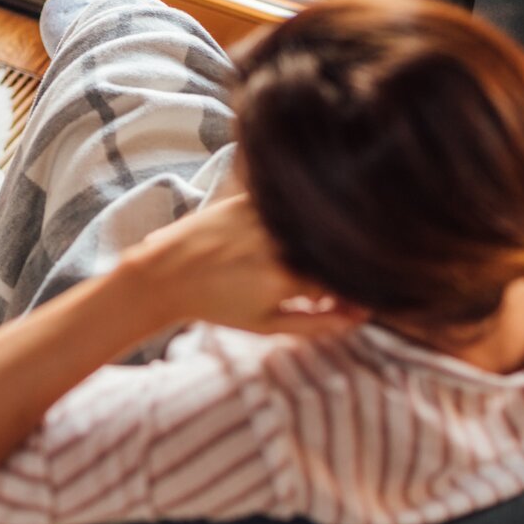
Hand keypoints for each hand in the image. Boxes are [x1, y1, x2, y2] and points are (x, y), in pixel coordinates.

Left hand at [124, 194, 363, 335]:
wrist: (166, 275)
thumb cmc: (215, 305)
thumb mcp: (265, 324)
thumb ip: (315, 324)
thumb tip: (357, 318)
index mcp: (287, 278)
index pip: (342, 280)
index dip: (345, 292)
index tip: (335, 301)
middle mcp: (279, 244)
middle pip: (328, 253)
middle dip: (330, 272)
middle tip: (310, 288)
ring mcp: (263, 218)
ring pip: (309, 229)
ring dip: (310, 247)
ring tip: (280, 266)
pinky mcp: (247, 199)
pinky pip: (284, 210)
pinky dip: (288, 225)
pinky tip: (267, 242)